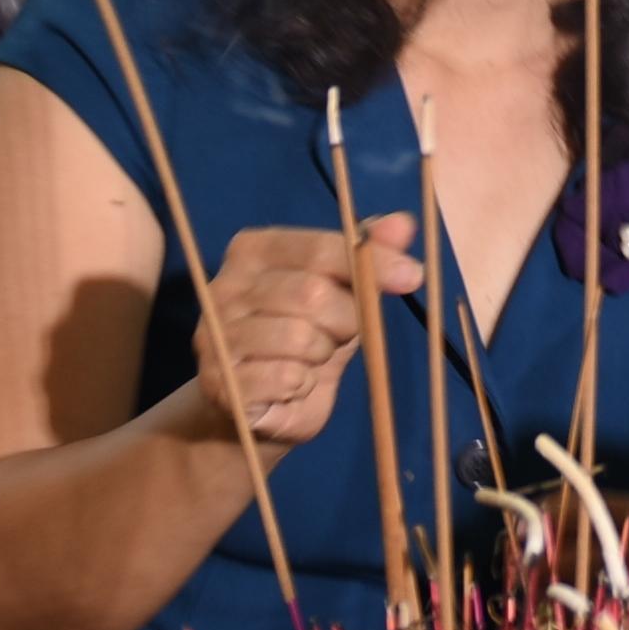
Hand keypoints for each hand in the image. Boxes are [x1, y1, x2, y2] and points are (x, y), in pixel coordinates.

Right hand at [185, 212, 422, 447]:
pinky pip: (285, 377)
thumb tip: (405, 223)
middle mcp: (225, 286)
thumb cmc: (307, 338)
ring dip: (322, 354)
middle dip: (346, 319)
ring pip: (300, 337)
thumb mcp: (343, 293)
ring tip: (312, 359)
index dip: (372, 262)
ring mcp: (216, 335)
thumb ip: (368, 255)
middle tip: (341, 334)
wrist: (264, 407)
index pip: (319, 247)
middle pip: (313, 293)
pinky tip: (293, 384)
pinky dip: (303, 384)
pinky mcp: (219, 380)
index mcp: (252, 250)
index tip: (413, 276)